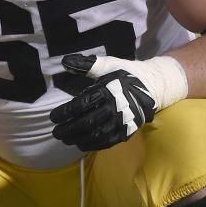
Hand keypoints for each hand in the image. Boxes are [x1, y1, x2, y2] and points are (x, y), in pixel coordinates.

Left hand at [50, 53, 186, 151]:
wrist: (152, 86)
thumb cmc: (126, 73)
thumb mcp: (107, 65)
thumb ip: (85, 65)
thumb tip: (64, 61)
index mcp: (108, 90)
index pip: (80, 104)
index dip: (64, 112)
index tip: (52, 117)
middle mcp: (115, 107)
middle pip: (86, 123)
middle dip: (68, 129)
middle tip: (55, 132)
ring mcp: (122, 121)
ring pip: (96, 135)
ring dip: (77, 139)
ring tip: (65, 139)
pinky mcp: (127, 131)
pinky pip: (107, 142)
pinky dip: (93, 145)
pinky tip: (81, 144)